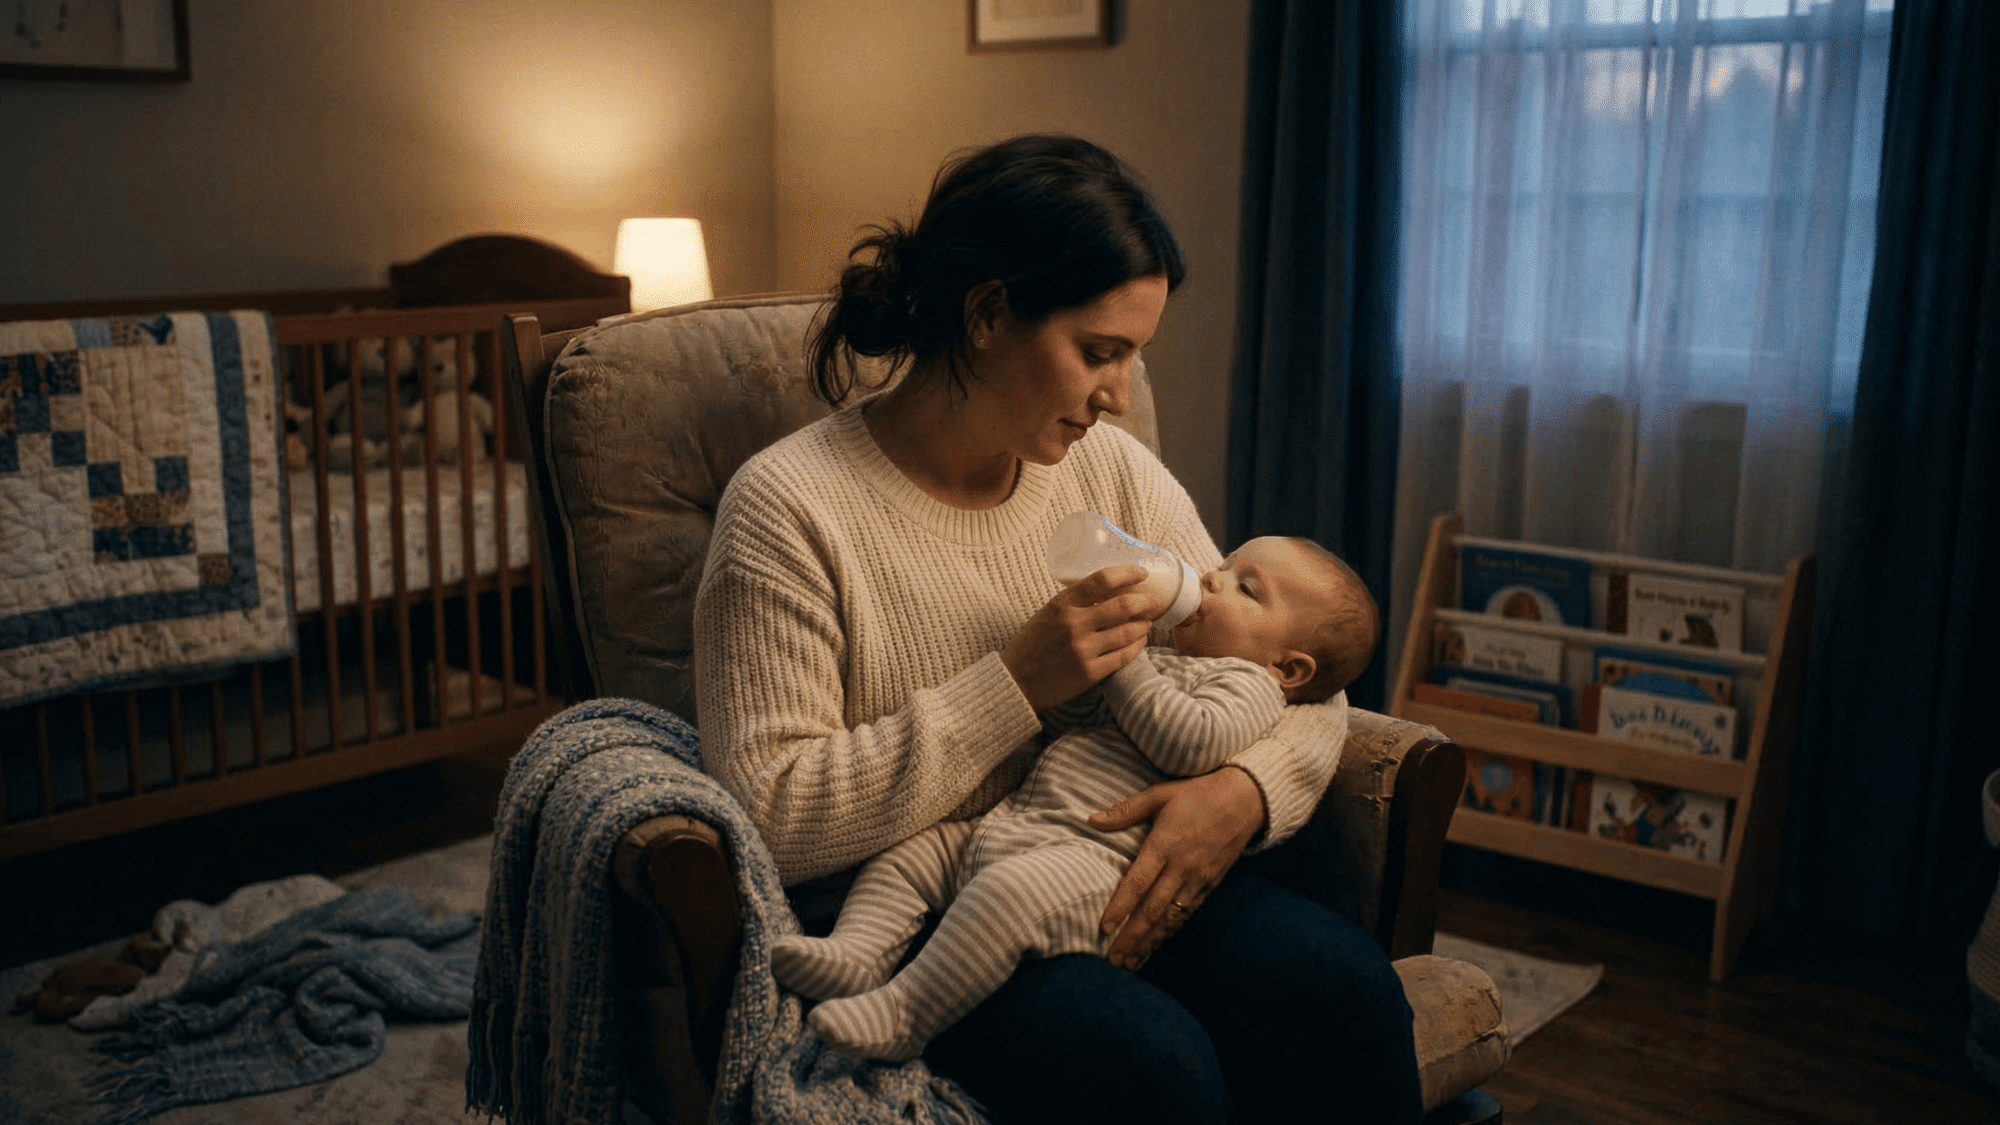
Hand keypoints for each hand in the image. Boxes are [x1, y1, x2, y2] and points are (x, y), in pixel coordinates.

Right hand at [1001, 565, 1158, 711]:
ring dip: (1143, 626)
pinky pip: (1124, 656)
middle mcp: (1074, 625)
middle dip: (1146, 602)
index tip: (1141, 573)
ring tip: (1147, 623)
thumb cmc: (1031, 644)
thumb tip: (1108, 591)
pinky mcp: (1090, 673)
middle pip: (1123, 606)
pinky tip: (1139, 642)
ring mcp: (1084, 650)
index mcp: (1062, 604)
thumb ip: (1074, 603)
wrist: (1016, 681)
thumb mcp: (1047, 613)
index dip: (1127, 573)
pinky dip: (1136, 647)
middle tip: (1155, 602)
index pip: (1102, 580)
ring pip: (1128, 632)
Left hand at [1089, 765, 1265, 968]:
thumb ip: (1126, 810)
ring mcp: (1198, 878)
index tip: (1104, 928)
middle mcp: (1181, 867)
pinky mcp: (1211, 884)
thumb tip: (1091, 820)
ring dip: (1149, 941)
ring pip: (1170, 917)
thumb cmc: (1198, 794)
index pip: (1137, 883)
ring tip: (1130, 961)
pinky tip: (1157, 943)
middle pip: (1152, 909)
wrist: (1245, 801)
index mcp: (1164, 845)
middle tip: (1113, 960)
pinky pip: (1187, 913)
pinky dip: (1170, 931)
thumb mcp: (1160, 795)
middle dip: (1132, 937)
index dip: (1120, 907)